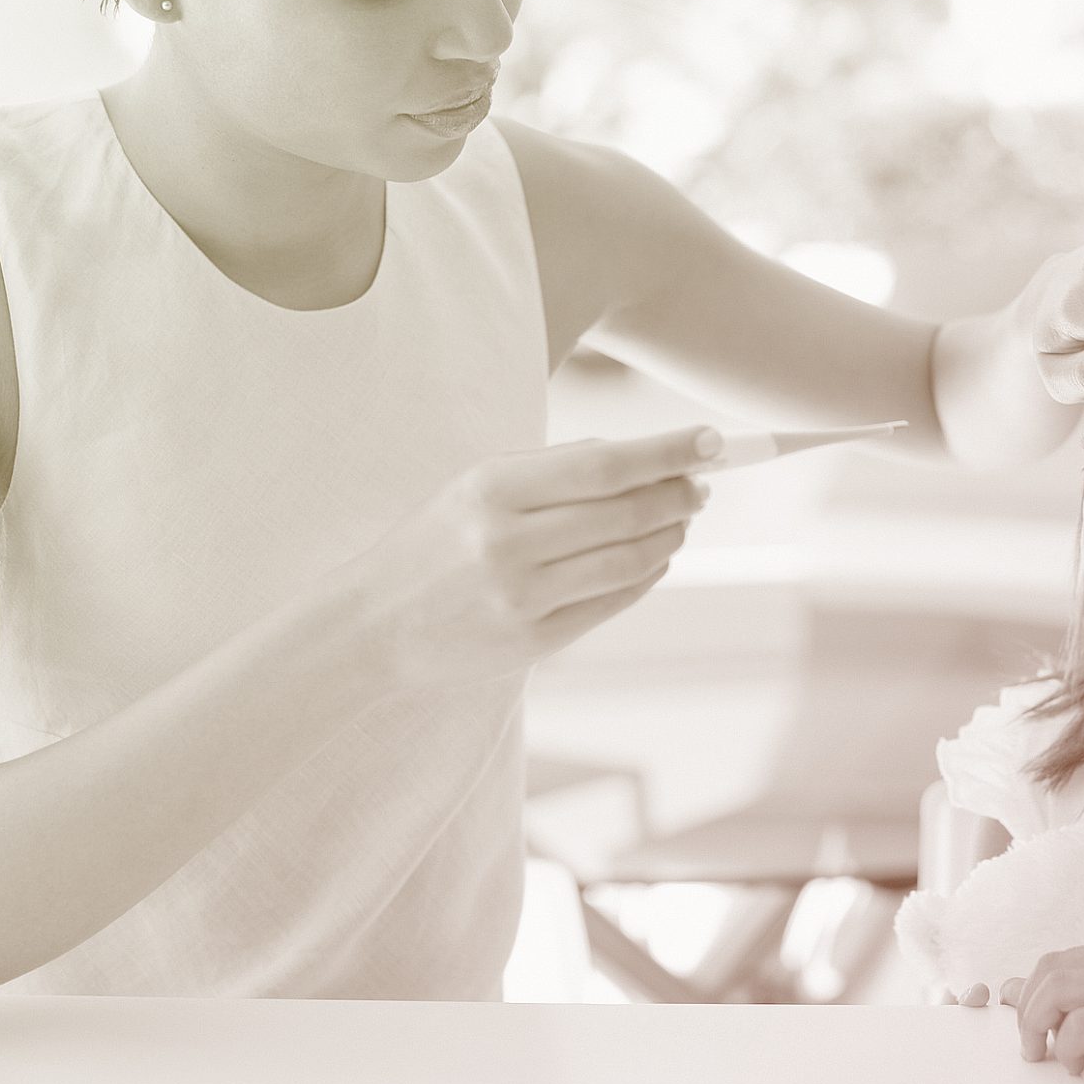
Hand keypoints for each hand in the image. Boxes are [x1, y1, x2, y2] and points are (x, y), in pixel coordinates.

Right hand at [330, 426, 715, 691]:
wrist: (370, 626)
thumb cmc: (434, 541)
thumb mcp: (475, 485)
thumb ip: (553, 468)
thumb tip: (642, 456)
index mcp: (492, 489)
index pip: (605, 465)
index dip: (668, 452)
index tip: (714, 440)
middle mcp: (507, 544)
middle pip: (626, 513)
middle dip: (680, 494)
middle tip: (704, 483)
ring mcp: (522, 599)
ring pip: (629, 560)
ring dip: (671, 535)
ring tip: (685, 517)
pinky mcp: (533, 643)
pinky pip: (613, 602)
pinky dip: (647, 574)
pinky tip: (657, 556)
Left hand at [999, 934, 1083, 1083]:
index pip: (1064, 958)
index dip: (1031, 985)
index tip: (1015, 1008)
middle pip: (1051, 970)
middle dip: (1027, 1008)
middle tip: (1031, 1045)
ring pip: (1057, 991)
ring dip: (1037, 1025)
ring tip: (1045, 1056)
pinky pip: (1083, 1026)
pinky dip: (1069, 1047)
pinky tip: (1079, 1067)